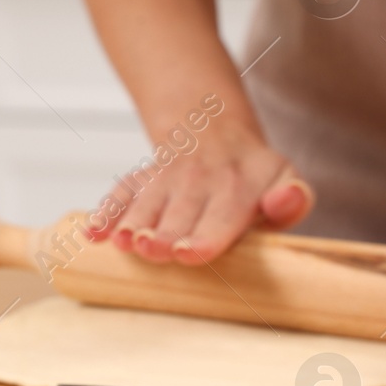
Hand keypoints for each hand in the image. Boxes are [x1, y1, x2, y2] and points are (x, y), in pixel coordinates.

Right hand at [86, 126, 313, 263]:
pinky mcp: (141, 179)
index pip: (222, 214)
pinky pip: (120, 192)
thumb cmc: (253, 178)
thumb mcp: (283, 180)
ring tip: (123, 241)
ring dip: (132, 221)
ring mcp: (166, 178)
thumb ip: (292, 199)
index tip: (189, 253)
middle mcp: (199, 180)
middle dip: (164, 233)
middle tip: (151, 250)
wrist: (214, 132)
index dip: (205, 236)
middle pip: (179, 213)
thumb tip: (286, 201)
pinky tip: (92, 233)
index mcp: (238, 185)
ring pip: (147, 202)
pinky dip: (105, 211)